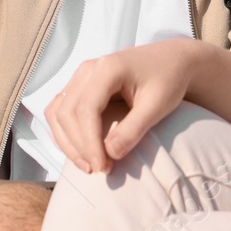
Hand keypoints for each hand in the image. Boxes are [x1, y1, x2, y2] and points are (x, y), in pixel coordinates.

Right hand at [44, 38, 230, 173]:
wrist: (173, 60)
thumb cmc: (168, 80)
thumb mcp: (158, 105)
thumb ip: (134, 129)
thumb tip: (110, 155)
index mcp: (108, 68)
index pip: (86, 109)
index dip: (89, 142)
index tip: (101, 167)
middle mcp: (88, 69)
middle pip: (66, 111)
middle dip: (77, 145)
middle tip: (98, 170)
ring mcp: (82, 75)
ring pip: (57, 111)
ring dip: (67, 141)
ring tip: (88, 165)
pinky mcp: (81, 85)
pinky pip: (61, 109)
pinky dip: (65, 132)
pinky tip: (80, 151)